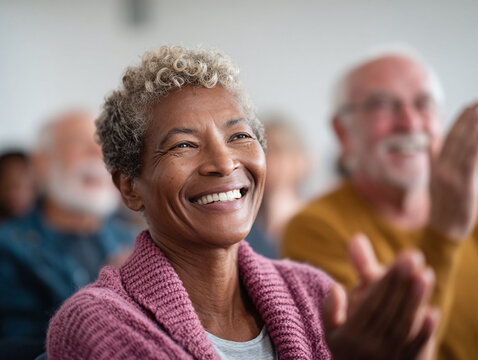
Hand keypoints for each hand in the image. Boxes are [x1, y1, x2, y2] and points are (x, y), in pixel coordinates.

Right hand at [323, 234, 439, 359]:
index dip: (384, 281)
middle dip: (401, 283)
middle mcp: (368, 347)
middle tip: (414, 256)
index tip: (399, 259)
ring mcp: (388, 358)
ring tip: (426, 273)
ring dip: (415, 300)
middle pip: (387, 311)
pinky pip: (416, 349)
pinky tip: (434, 311)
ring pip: (403, 326)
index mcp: (347, 335)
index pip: (369, 304)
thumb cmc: (347, 349)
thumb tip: (336, 287)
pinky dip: (425, 331)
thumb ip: (332, 306)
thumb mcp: (332, 329)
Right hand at [429, 102, 477, 240]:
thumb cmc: (446, 206)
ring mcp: (450, 177)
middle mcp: (441, 169)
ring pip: (467, 146)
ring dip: (477, 128)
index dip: (462, 119)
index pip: (450, 136)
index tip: (473, 104)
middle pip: (459, 138)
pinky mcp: (462, 187)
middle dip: (473, 118)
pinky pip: (471, 161)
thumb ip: (435, 159)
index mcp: (437, 166)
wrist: (444, 231)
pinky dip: (477, 146)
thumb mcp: (438, 180)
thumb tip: (432, 142)